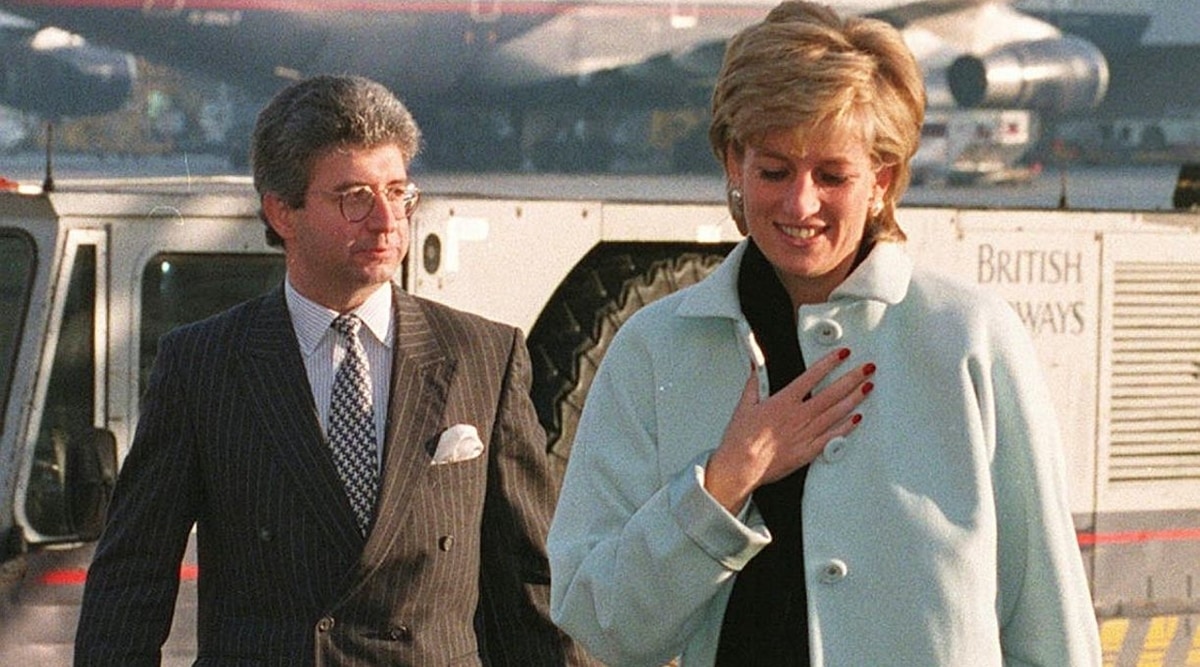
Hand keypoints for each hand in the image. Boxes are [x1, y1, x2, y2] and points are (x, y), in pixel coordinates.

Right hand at [704, 347, 874, 512]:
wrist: (741, 466)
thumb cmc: (741, 439)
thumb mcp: (745, 405)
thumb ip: (755, 383)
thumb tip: (755, 366)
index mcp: (783, 402)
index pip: (811, 376)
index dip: (829, 363)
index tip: (842, 354)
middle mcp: (798, 416)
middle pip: (831, 393)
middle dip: (851, 378)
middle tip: (867, 368)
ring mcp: (806, 434)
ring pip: (836, 413)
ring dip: (854, 399)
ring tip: (867, 387)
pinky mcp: (808, 451)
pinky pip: (832, 437)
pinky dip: (845, 428)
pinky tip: (857, 419)